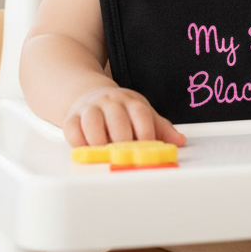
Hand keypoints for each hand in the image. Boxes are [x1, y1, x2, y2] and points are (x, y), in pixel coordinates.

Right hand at [63, 84, 185, 148]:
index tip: (147, 150)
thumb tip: (179, 141)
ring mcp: (90, 108)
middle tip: (126, 156)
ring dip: (100, 142)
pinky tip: (87, 151)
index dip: (146, 134)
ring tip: (106, 155)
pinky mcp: (71, 117)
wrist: (92, 95)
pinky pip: (72, 130)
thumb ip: (160, 128)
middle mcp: (110, 102)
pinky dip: (78, 143)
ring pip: (92, 123)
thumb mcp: (142, 113)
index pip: (141, 114)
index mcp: (131, 101)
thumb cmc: (121, 110)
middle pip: (117, 119)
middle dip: (123, 141)